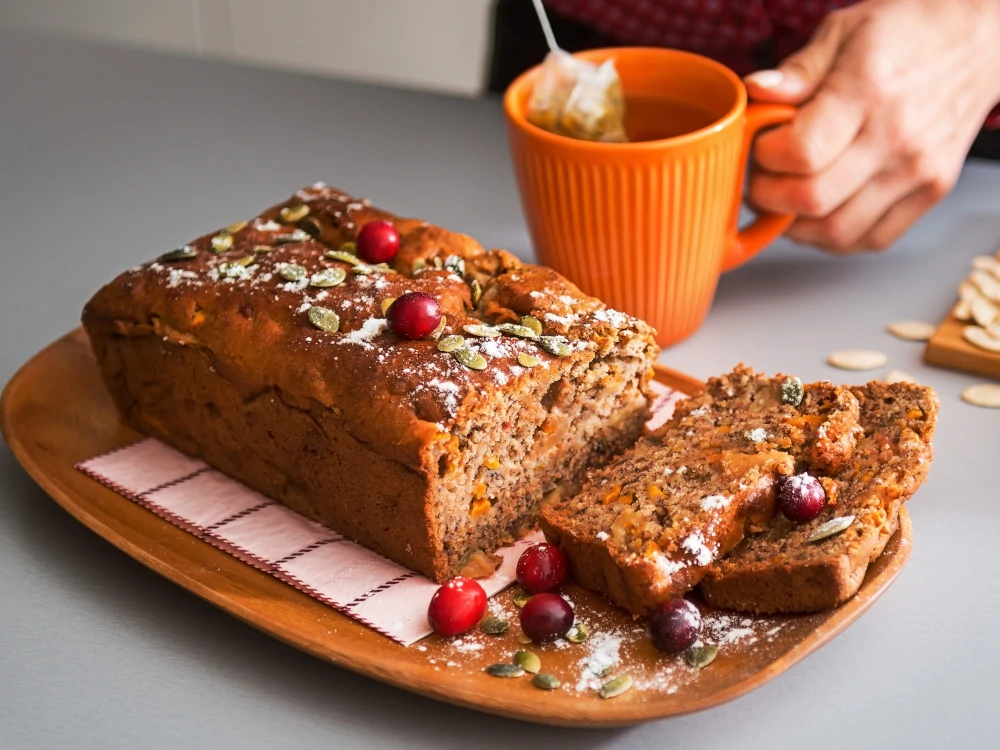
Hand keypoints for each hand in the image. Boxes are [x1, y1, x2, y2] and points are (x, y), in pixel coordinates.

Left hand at [744, 0, 999, 252]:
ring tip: (785, 200)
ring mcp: (918, 171)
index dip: (764, 158)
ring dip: (796, 226)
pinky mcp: (931, 192)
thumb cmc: (910, 32)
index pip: (801, 153)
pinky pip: (872, 239)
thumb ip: (798, 70)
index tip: (760, 147)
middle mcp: (897, 138)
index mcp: (869, 92)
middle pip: (812, 200)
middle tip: (762, 180)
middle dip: (769, 197)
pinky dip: (835, 238)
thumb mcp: (845, 31)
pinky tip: (820, 214)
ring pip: (837, 232)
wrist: (981, 40)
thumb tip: (756, 93)